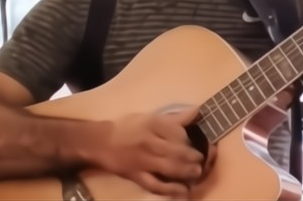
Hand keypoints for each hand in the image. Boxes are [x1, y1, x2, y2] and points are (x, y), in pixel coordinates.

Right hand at [92, 108, 207, 196]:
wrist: (101, 143)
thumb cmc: (128, 128)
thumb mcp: (150, 118)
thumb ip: (175, 118)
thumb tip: (198, 111)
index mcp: (152, 124)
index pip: (179, 133)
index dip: (192, 141)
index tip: (200, 144)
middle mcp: (149, 142)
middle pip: (178, 152)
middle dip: (195, 159)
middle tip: (202, 161)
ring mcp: (143, 161)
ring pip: (170, 168)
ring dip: (188, 173)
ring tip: (196, 173)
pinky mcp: (137, 176)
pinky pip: (156, 185)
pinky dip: (172, 190)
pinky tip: (183, 191)